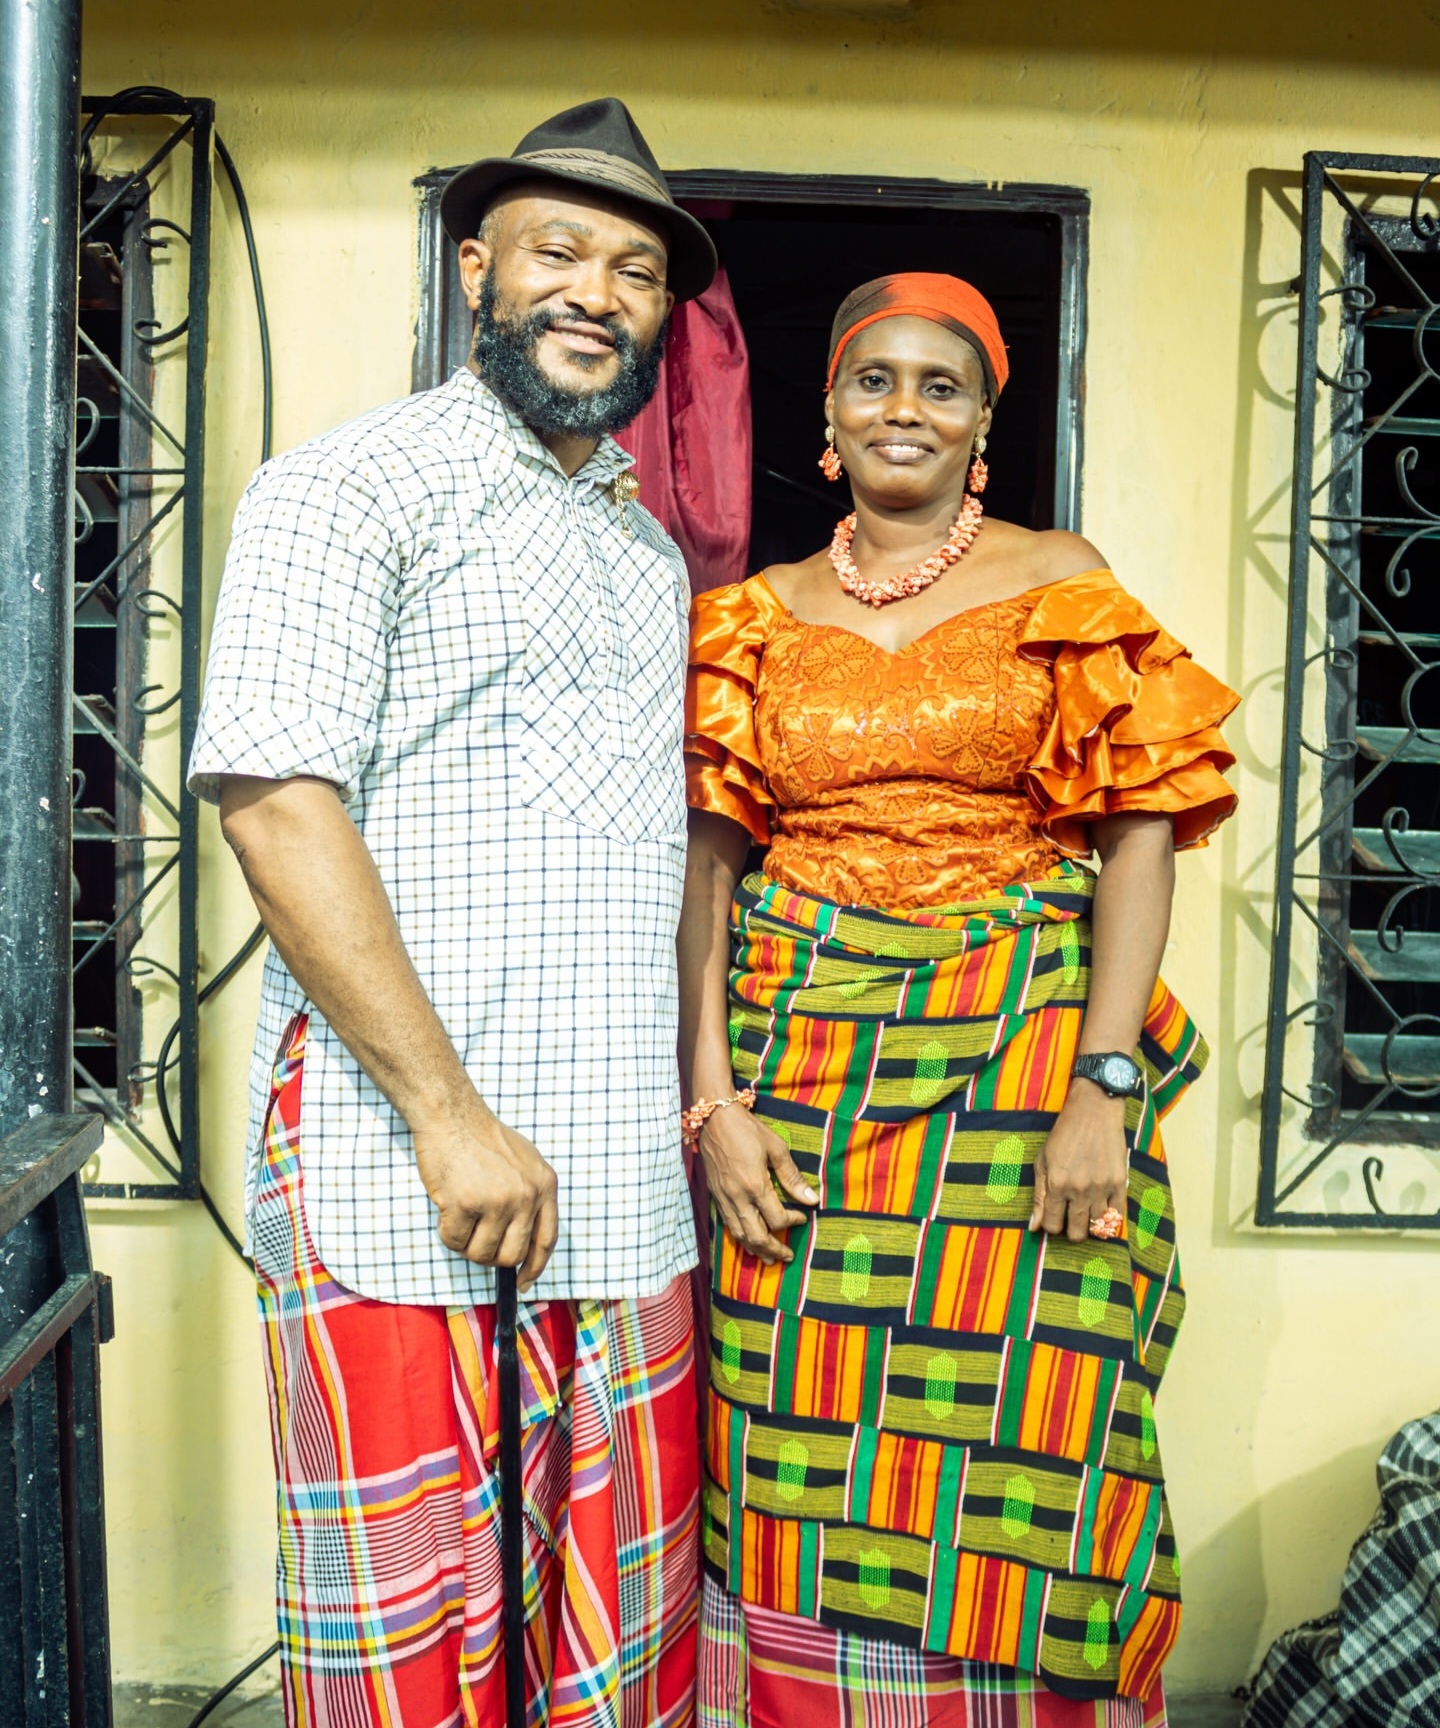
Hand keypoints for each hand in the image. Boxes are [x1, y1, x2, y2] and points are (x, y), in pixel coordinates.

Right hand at [412, 1094, 558, 1291]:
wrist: (452, 1115)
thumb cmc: (482, 1139)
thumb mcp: (525, 1162)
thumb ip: (530, 1198)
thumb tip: (522, 1246)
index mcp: (544, 1185)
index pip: (546, 1240)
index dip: (535, 1267)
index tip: (523, 1281)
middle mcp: (526, 1195)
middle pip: (511, 1255)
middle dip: (490, 1256)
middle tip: (475, 1237)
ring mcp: (497, 1200)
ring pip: (481, 1254)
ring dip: (466, 1243)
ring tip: (460, 1214)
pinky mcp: (466, 1203)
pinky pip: (454, 1241)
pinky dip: (446, 1231)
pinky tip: (447, 1205)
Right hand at [699, 1106, 819, 1264]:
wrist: (713, 1119)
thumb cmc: (747, 1130)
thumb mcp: (776, 1148)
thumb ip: (792, 1177)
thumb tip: (812, 1199)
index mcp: (755, 1185)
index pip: (777, 1218)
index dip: (793, 1222)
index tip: (802, 1217)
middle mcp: (737, 1197)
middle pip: (756, 1236)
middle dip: (774, 1249)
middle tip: (787, 1256)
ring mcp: (724, 1198)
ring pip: (739, 1235)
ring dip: (756, 1249)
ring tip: (769, 1258)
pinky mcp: (715, 1196)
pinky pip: (728, 1225)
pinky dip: (740, 1237)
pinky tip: (748, 1240)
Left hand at [1028, 1079, 1128, 1242]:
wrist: (1094, 1111)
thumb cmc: (1064, 1135)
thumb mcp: (1043, 1161)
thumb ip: (1039, 1196)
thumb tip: (1034, 1227)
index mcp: (1057, 1185)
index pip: (1053, 1226)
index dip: (1052, 1226)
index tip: (1055, 1218)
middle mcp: (1080, 1190)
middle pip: (1077, 1233)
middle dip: (1071, 1232)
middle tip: (1071, 1220)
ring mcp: (1102, 1187)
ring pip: (1098, 1227)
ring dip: (1091, 1224)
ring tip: (1087, 1211)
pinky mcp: (1120, 1182)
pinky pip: (1118, 1215)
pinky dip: (1110, 1218)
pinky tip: (1103, 1209)